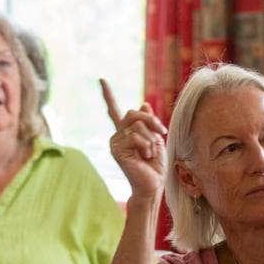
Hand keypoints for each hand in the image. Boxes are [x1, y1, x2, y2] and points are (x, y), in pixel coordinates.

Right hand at [102, 78, 166, 199]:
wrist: (153, 184)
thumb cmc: (156, 166)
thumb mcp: (156, 138)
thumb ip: (149, 122)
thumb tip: (143, 103)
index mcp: (126, 132)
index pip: (115, 110)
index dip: (108, 95)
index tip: (101, 79)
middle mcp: (117, 135)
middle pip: (133, 113)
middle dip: (151, 121)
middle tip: (162, 133)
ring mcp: (115, 142)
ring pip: (137, 125)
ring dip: (151, 138)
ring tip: (150, 153)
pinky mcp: (116, 149)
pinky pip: (134, 136)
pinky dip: (145, 145)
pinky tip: (144, 157)